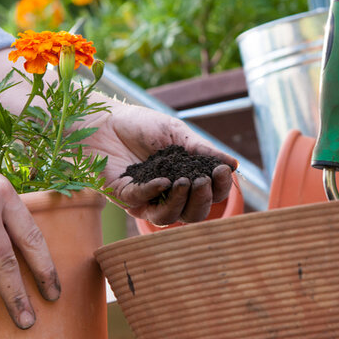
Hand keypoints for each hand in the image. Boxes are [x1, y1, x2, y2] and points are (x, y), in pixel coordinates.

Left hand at [81, 95, 237, 224]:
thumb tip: (234, 164)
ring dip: (181, 203)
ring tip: (184, 181)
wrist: (104, 119)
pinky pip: (141, 203)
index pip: (210, 195)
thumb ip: (202, 150)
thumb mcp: (177, 134)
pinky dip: (154, 193)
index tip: (224, 171)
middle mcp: (167, 194)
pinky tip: (163, 180)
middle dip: (203, 200)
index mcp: (184, 179)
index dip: (221, 188)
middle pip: (193, 215)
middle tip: (203, 181)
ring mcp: (145, 199)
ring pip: (168, 219)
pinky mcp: (122, 197)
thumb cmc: (140, 126)